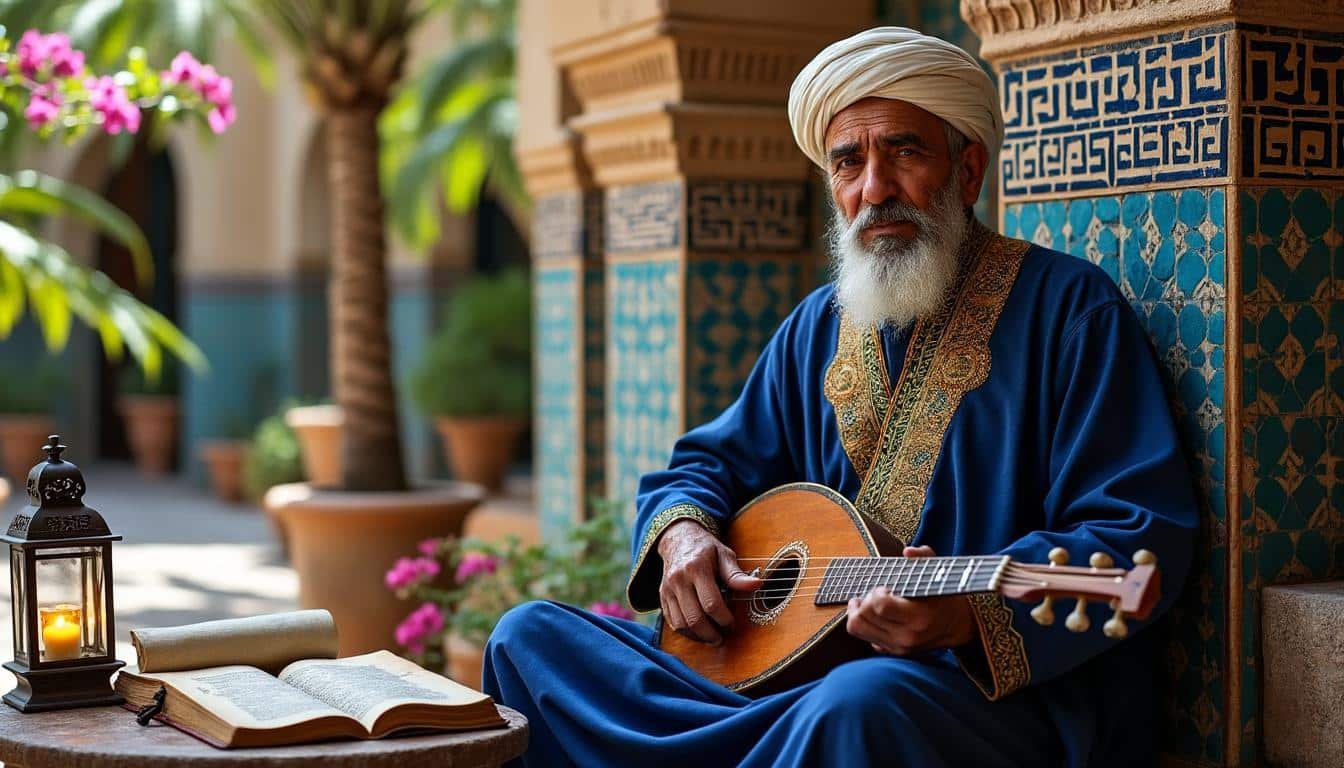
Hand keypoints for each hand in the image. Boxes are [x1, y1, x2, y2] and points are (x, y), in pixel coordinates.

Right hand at [657, 519, 763, 644]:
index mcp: (696, 567)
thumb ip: (737, 574)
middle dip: (711, 633)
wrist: (678, 540)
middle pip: (694, 618)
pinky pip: (672, 622)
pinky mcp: (662, 596)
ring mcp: (667, 589)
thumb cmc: (705, 549)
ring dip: (698, 636)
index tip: (732, 624)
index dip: (724, 619)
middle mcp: (678, 579)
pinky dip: (686, 632)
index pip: (711, 603)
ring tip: (712, 638)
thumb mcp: (724, 554)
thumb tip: (757, 585)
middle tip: (723, 637)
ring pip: (681, 624)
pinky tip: (699, 632)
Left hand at [845, 545, 977, 655]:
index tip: (885, 588)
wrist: (957, 625)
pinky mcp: (893, 652)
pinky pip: (864, 638)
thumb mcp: (938, 572)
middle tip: (877, 593)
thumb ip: (924, 558)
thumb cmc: (943, 595)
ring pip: (858, 629)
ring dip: (858, 612)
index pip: (879, 606)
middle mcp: (906, 637)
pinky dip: (864, 624)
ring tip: (868, 602)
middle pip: (863, 617)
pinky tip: (876, 615)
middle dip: (864, 601)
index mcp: (918, 617)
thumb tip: (908, 551)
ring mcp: (898, 647)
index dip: (875, 593)